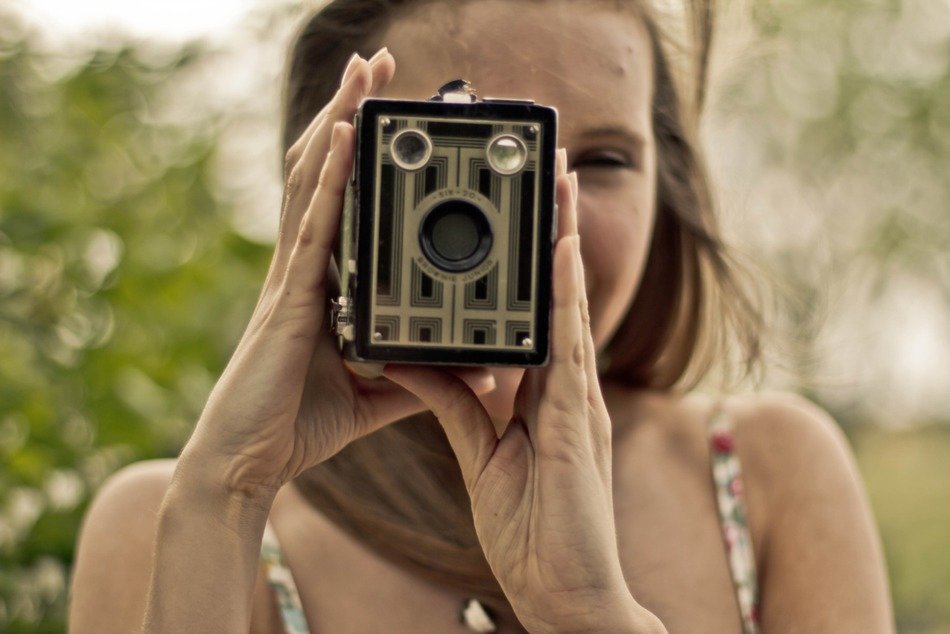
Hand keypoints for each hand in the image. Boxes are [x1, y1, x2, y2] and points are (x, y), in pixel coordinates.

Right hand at [181, 50, 493, 498]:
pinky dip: (328, 179)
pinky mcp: (290, 297)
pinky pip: (314, 226)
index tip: (385, 114)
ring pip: (315, 182)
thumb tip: (473, 371)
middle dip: (349, 114)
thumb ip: (421, 377)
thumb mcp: (378, 394)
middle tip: (378, 65)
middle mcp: (307, 269)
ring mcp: (294, 277)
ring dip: (339, 122)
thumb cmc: (300, 425)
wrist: (248, 462)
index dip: (358, 153)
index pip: (344, 201)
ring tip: (364, 73)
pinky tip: (342, 137)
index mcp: (325, 287)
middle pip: (326, 174)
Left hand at [384, 153, 649, 631]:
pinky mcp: (577, 422)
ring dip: (563, 244)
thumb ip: (453, 402)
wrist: (566, 590)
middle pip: (558, 296)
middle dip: (554, 232)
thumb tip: (415, 361)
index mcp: (547, 396)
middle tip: (546, 172)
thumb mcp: (480, 452)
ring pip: (569, 307)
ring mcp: (578, 402)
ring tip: (555, 187)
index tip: (523, 213)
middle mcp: (568, 389)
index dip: (533, 261)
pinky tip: (560, 253)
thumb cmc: (533, 529)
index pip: (538, 314)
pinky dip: (565, 298)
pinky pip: (569, 348)